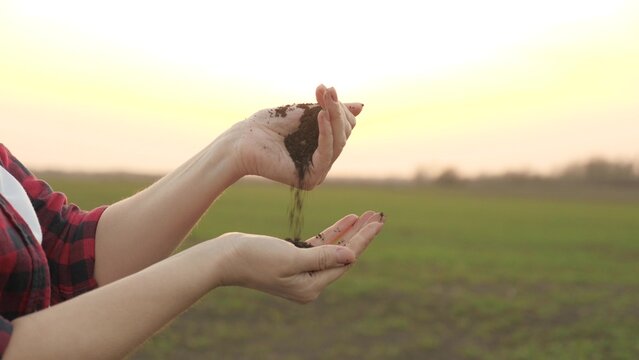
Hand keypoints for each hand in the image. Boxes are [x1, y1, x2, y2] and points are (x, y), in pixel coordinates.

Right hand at [212, 211, 383, 302]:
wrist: (225, 258)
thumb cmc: (255, 257)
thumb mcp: (291, 258)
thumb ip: (322, 257)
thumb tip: (352, 256)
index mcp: (311, 286)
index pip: (345, 260)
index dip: (363, 239)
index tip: (378, 223)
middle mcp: (310, 283)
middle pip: (344, 255)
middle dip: (361, 235)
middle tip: (378, 215)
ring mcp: (302, 272)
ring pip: (334, 249)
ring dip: (350, 231)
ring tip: (367, 215)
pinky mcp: (294, 259)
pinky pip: (321, 246)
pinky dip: (333, 232)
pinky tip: (347, 220)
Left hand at [230, 84, 362, 188]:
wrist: (242, 140)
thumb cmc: (268, 125)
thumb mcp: (306, 112)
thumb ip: (331, 110)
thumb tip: (362, 106)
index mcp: (322, 145)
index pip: (345, 127)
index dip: (339, 107)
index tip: (326, 89)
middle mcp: (323, 161)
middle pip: (345, 133)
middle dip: (336, 110)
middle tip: (326, 91)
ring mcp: (318, 172)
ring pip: (339, 142)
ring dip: (333, 117)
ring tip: (325, 100)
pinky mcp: (310, 179)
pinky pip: (327, 154)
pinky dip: (326, 134)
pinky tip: (321, 116)